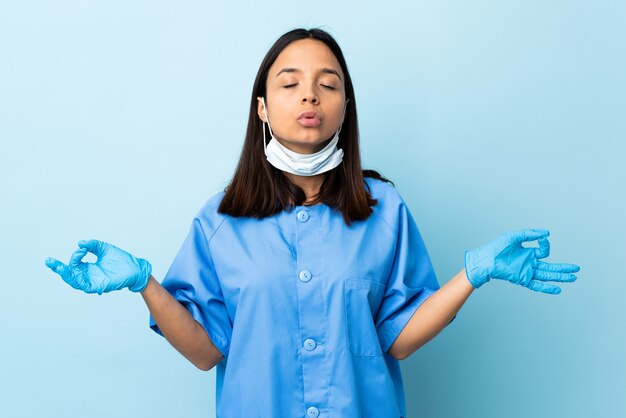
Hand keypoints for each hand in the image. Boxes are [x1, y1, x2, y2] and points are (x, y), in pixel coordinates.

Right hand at [45, 239, 151, 294]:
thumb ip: (92, 245)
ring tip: (59, 267)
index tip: (81, 249)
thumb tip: (80, 243)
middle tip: (49, 261)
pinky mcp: (99, 286)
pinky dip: (79, 279)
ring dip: (66, 274)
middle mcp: (89, 275)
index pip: (74, 264)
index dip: (74, 256)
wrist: (136, 267)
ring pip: (74, 281)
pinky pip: (85, 286)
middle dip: (59, 268)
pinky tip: (76, 270)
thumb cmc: (121, 259)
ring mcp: (93, 281)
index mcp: (90, 267)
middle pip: (70, 274)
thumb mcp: (104, 248)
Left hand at [464, 228, 579, 293]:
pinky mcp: (522, 279)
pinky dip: (547, 288)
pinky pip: (537, 285)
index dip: (545, 245)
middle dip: (563, 268)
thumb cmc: (496, 248)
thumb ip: (529, 234)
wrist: (485, 259)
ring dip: (560, 276)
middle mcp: (529, 263)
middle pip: (550, 266)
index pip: (544, 251)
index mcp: (528, 253)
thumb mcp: (513, 237)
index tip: (543, 239)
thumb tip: (546, 234)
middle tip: (576, 269)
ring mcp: (526, 271)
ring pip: (547, 275)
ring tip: (573, 278)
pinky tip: (558, 289)